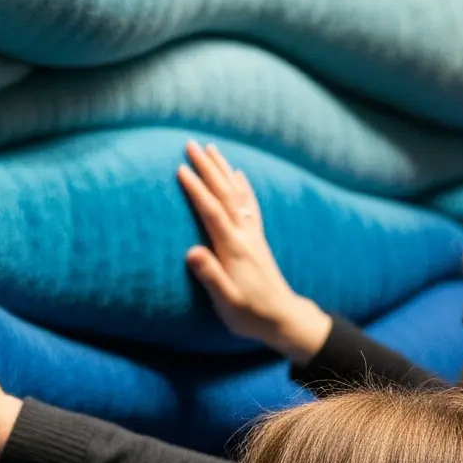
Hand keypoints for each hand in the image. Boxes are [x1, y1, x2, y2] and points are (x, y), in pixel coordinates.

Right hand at [178, 140, 329, 361]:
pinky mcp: (256, 239)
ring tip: (212, 149)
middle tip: (191, 144)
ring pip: (236, 193)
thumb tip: (191, 252)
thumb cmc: (249, 314)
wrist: (282, 318)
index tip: (180, 168)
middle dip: (208, 168)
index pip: (211, 211)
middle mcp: (244, 235)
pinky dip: (243, 186)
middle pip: (224, 194)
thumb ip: (210, 276)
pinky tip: (238, 174)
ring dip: (223, 169)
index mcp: (233, 248)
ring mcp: (252, 235)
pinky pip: (249, 205)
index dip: (196, 189)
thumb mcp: (226, 301)